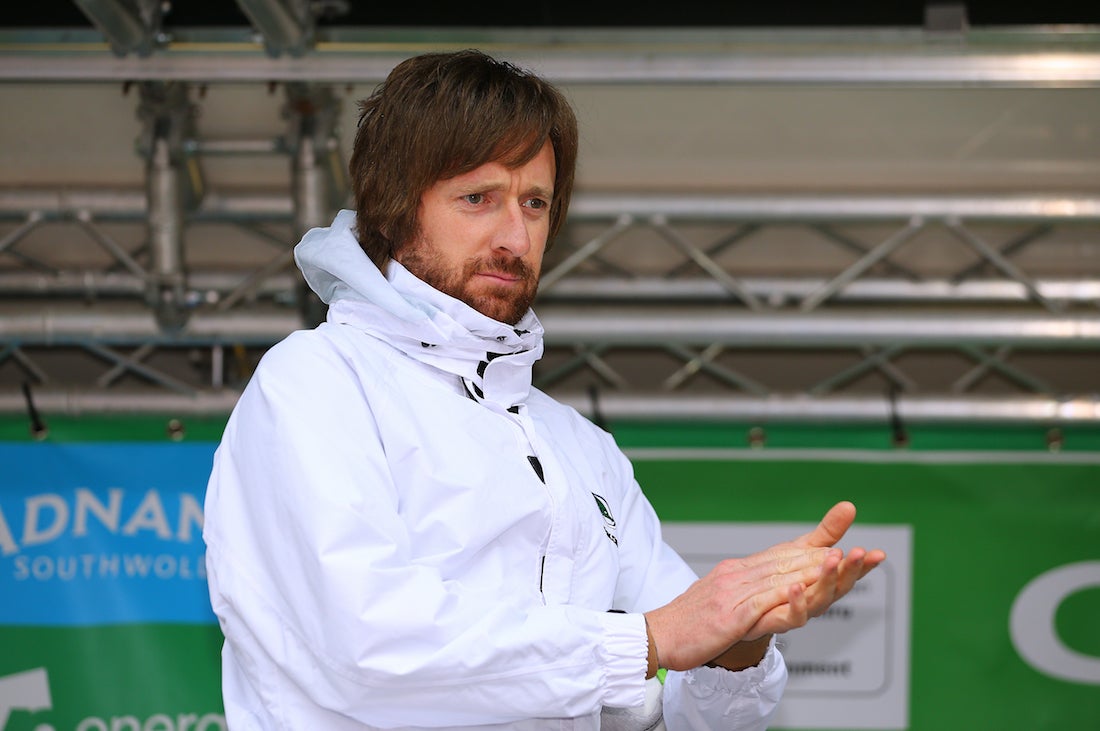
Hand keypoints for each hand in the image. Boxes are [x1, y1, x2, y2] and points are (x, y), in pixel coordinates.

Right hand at [645, 501, 885, 671]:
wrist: (655, 637)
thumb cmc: (690, 623)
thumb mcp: (725, 601)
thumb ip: (754, 592)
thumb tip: (781, 586)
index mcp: (739, 570)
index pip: (786, 553)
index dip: (820, 543)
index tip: (848, 530)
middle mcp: (738, 575)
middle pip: (791, 562)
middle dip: (830, 557)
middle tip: (864, 553)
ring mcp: (732, 594)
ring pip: (781, 579)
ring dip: (815, 571)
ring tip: (843, 562)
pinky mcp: (727, 617)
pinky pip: (760, 606)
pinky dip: (782, 597)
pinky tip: (800, 591)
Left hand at [743, 501, 885, 638]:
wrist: (750, 601)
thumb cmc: (782, 574)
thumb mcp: (806, 547)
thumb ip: (829, 531)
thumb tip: (849, 506)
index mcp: (828, 580)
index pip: (850, 571)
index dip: (864, 564)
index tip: (878, 553)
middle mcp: (819, 597)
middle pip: (840, 585)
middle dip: (851, 569)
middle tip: (859, 552)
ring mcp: (804, 610)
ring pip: (821, 598)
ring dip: (828, 580)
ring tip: (833, 559)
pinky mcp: (783, 620)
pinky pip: (794, 615)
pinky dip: (797, 602)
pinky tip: (796, 587)